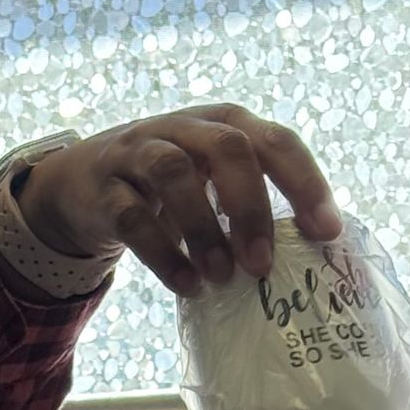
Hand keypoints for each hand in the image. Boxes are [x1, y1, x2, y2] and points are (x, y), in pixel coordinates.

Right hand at [18, 106, 340, 295]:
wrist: (83, 183)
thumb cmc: (169, 189)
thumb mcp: (213, 182)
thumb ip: (252, 205)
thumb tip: (308, 262)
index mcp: (223, 125)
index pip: (275, 140)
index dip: (305, 182)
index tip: (326, 233)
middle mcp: (183, 128)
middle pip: (227, 147)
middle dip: (251, 206)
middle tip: (262, 264)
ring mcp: (138, 152)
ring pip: (173, 173)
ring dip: (203, 229)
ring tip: (222, 277)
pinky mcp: (103, 187)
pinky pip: (132, 216)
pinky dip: (162, 254)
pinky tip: (187, 285)